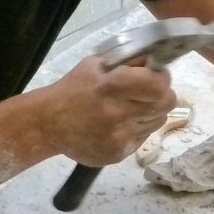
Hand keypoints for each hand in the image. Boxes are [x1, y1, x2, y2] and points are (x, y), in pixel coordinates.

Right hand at [38, 56, 176, 165]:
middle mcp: (117, 113)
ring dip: (151, 112)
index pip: (159, 84)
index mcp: (111, 86)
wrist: (48, 124)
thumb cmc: (74, 89)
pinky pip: (144, 136)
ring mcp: (119, 136)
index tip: (155, 76)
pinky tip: (120, 124)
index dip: (161, 79)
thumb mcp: (96, 65)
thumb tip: (156, 59)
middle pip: (166, 103)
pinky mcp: (119, 153)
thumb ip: (128, 61)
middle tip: (148, 93)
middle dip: (161, 95)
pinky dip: (138, 128)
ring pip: (158, 120)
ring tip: (130, 108)